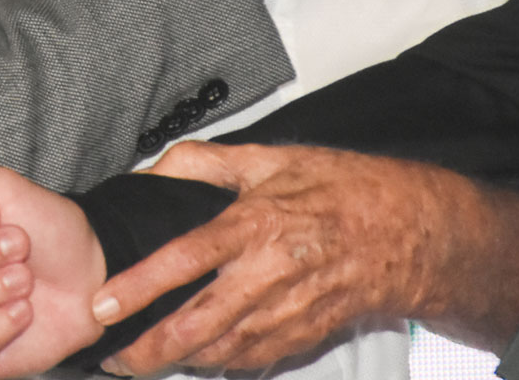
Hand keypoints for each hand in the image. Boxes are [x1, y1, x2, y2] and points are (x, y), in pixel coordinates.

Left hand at [93, 142, 518, 373]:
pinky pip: (257, 358)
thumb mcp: (269, 158)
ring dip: (181, 361)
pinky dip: (223, 364)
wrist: (414, 230)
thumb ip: (202, 163)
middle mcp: (272, 273)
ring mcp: (293, 310)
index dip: (140, 284)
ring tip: (141, 360)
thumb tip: (150, 170)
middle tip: (113, 355)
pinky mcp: (309, 333)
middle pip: (200, 323)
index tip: (104, 302)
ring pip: (226, 349)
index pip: (184, 259)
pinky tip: (197, 361)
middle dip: (151, 347)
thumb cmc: (342, 188)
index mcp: (256, 224)